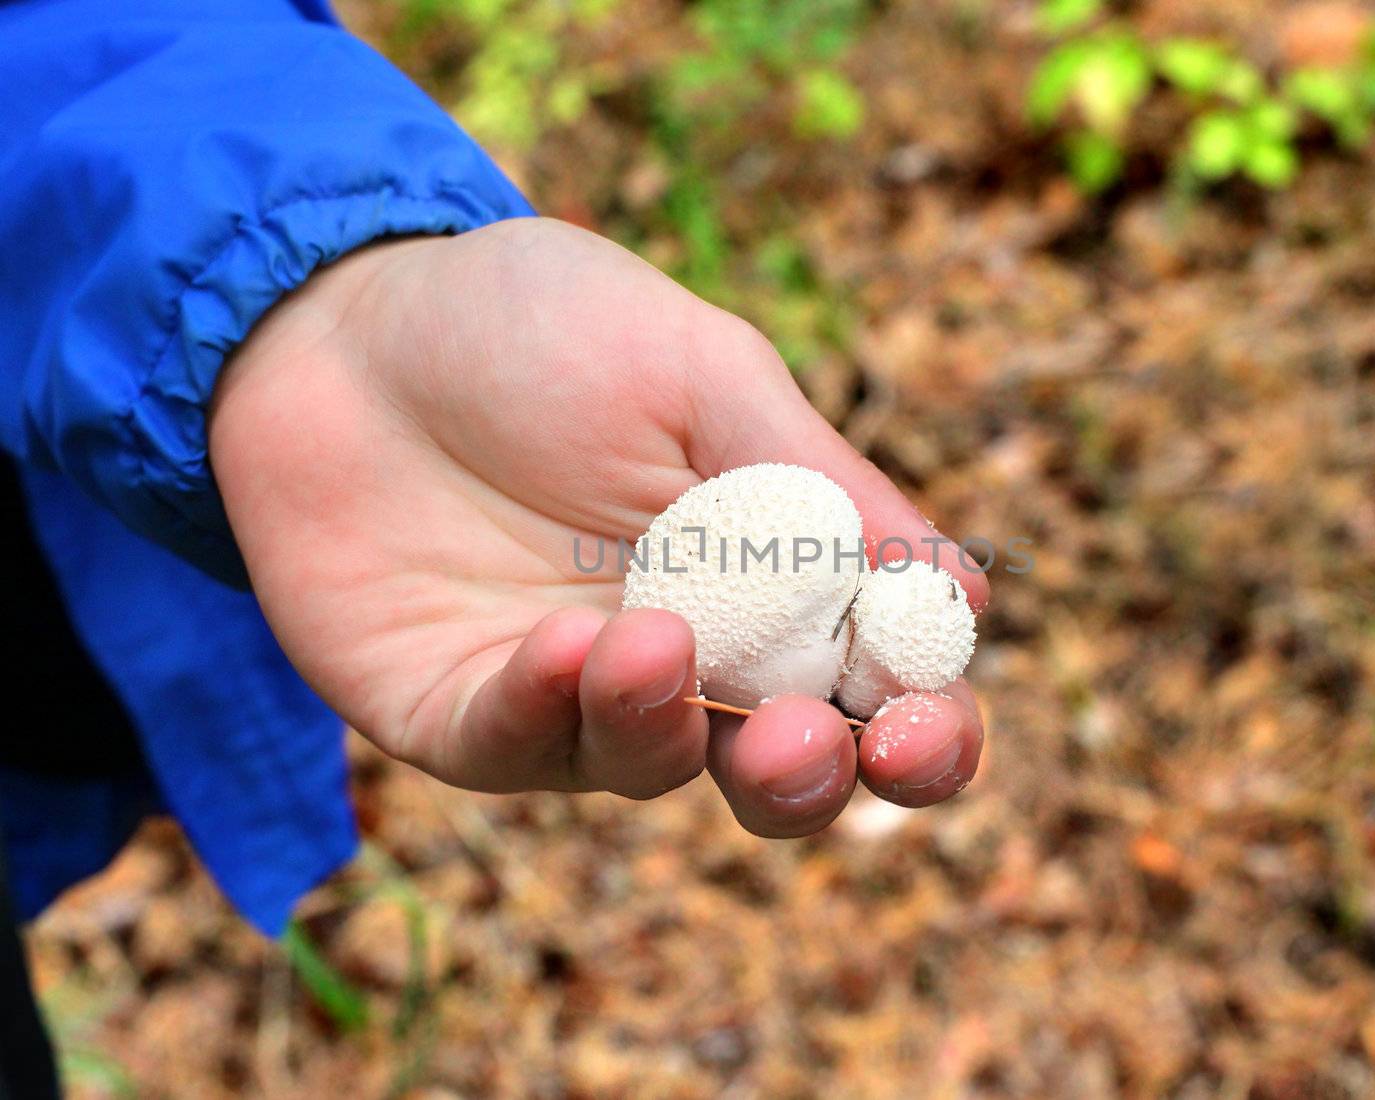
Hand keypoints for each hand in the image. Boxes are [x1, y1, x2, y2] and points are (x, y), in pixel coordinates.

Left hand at [210, 218, 987, 835]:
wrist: (347, 319)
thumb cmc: (541, 328)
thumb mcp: (702, 373)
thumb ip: (819, 484)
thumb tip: (965, 595)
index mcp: (779, 578)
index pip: (882, 690)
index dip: (922, 732)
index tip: (915, 724)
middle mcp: (694, 658)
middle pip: (785, 774)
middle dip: (810, 778)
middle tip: (802, 738)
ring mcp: (578, 696)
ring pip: (655, 770)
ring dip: (664, 725)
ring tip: (648, 640)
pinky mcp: (466, 712)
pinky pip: (520, 744)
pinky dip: (551, 705)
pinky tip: (563, 641)